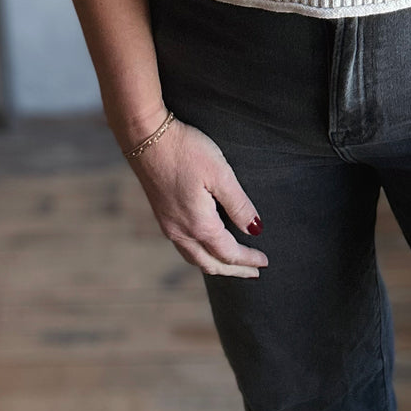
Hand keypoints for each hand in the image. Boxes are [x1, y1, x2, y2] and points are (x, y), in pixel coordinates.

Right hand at [128, 116, 269, 278]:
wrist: (146, 137)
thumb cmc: (185, 150)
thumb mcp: (220, 173)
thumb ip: (239, 204)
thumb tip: (255, 230)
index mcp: (199, 225)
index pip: (229, 253)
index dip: (248, 260)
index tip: (264, 263)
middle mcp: (181, 232)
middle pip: (211, 263)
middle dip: (234, 270)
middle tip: (254, 273)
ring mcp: (168, 225)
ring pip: (195, 258)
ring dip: (216, 265)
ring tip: (232, 265)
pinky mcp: (161, 214)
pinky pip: (184, 247)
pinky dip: (200, 254)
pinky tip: (205, 244)